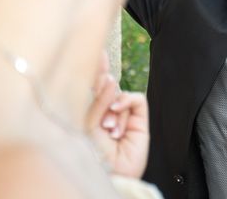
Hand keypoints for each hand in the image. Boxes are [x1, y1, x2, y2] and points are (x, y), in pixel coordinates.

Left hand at [86, 61, 148, 177]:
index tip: (96, 52)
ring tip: (107, 128)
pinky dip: (127, 103)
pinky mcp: (140, 121)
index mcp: (90, 113)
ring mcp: (124, 116)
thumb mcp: (87, 125)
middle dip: (103, 78)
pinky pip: (136, 100)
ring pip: (121, 94)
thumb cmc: (91, 154)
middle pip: (108, 87)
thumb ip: (98, 101)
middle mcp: (107, 113)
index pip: (92, 88)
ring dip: (113, 108)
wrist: (110, 174)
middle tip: (100, 62)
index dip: (94, 69)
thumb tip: (111, 78)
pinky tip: (117, 116)